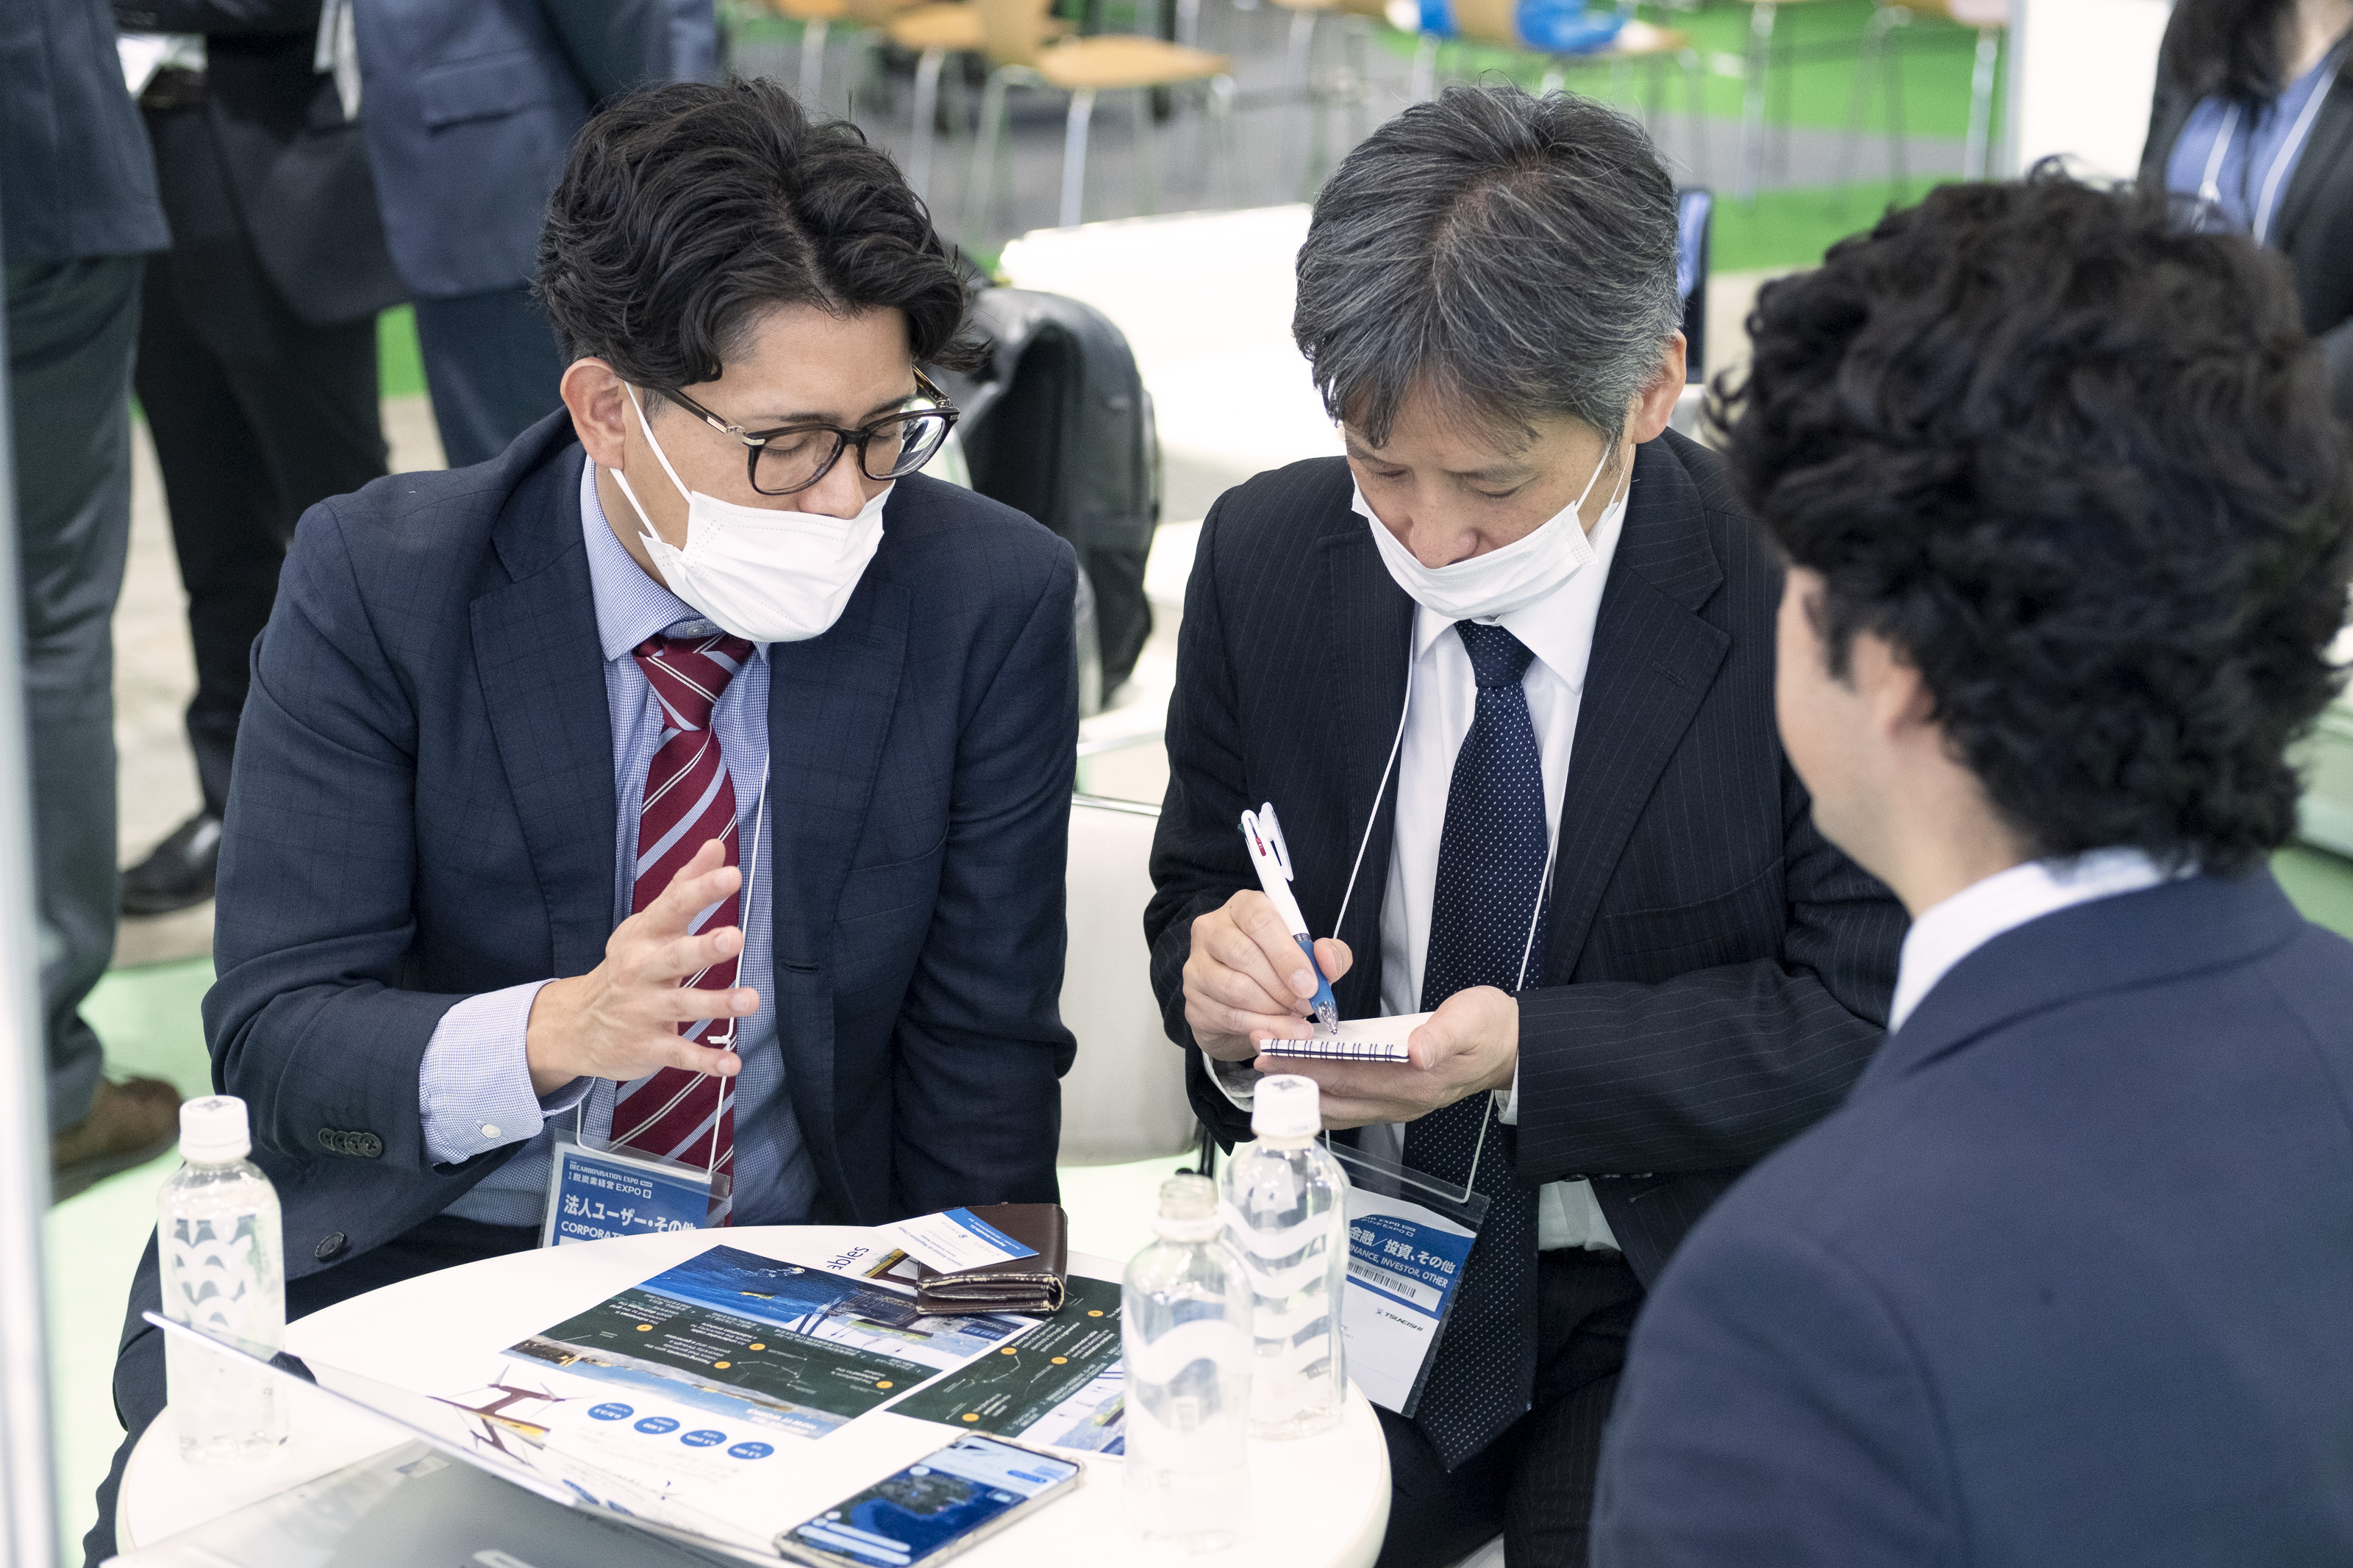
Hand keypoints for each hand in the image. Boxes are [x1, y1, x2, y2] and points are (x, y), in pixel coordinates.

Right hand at [524, 840, 755, 1095]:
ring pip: (682, 1006)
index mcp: (646, 935)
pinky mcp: (646, 1046)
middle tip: (735, 938)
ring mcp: (643, 1010)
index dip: (701, 891)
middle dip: (703, 948)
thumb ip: (685, 886)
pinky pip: (678, 1054)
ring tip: (751, 1000)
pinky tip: (732, 1064)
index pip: (674, 908)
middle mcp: (643, 970)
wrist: (574, 1025)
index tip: (731, 875)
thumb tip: (716, 846)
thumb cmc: (628, 966)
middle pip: (674, 957)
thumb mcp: (650, 924)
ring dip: (716, 1003)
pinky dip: (704, 1061)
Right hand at [1183, 890, 1352, 1061]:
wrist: (1245, 1008)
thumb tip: (1326, 958)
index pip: (1259, 919)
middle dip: (1282, 987)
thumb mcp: (1312, 959)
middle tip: (1306, 1005)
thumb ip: (1330, 955)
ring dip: (1272, 1009)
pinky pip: (1228, 1016)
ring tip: (1293, 1018)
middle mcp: (1212, 930)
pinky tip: (1277, 1031)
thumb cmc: (1279, 972)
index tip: (1309, 984)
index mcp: (1243, 908)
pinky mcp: (1193, 1001)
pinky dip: (1259, 1028)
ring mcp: (1196, 965)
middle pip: (1244, 954)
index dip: (1287, 954)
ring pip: (1235, 988)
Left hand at [1256, 985, 1517, 1128]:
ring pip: (1339, 1107)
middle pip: (1335, 1096)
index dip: (1306, 1066)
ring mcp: (1397, 1106)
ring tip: (1270, 1073)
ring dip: (1302, 1091)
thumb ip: (1443, 1036)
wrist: (1509, 1048)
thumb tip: (1417, 1051)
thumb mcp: (1471, 1021)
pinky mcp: (1395, 1101)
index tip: (1272, 1053)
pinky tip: (1302, 1082)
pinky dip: (1322, 1095)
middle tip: (1256, 1059)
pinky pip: (1349, 1105)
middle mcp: (1401, 1102)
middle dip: (1293, 1080)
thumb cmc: (1487, 1028)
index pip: (1348, 1076)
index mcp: (1414, 1081)